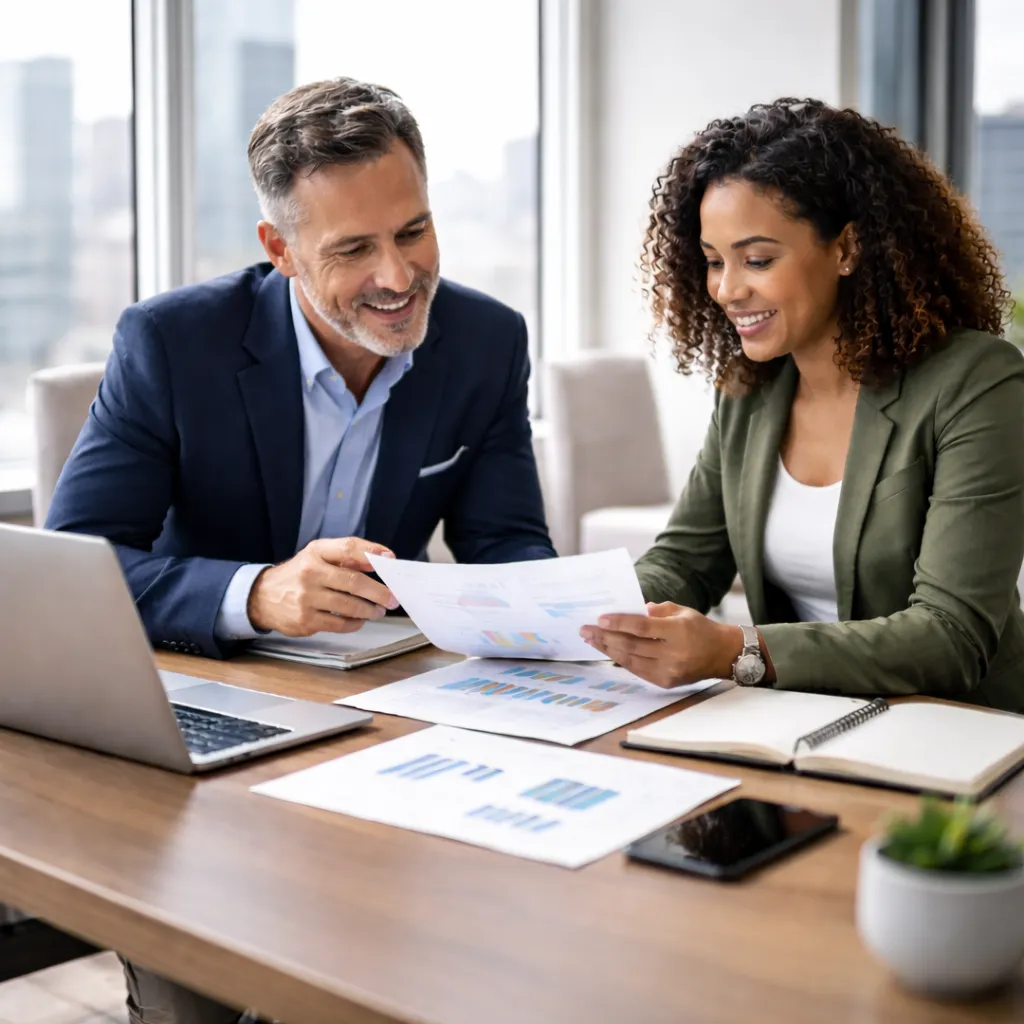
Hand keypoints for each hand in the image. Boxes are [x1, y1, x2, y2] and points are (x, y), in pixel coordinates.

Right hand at [248, 537, 398, 635]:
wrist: (262, 597)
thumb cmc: (299, 574)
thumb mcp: (317, 557)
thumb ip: (347, 557)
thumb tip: (380, 561)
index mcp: (315, 552)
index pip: (347, 547)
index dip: (372, 552)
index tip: (390, 560)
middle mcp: (310, 572)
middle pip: (353, 582)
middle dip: (379, 592)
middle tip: (393, 598)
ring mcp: (306, 598)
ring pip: (349, 606)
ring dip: (370, 610)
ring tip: (379, 611)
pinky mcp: (305, 620)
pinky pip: (339, 624)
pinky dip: (355, 623)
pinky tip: (360, 619)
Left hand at [579, 601, 743, 687]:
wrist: (722, 654)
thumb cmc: (699, 628)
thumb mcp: (681, 611)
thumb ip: (656, 610)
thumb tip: (632, 611)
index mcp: (678, 632)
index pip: (642, 628)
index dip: (619, 623)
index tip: (600, 618)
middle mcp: (673, 654)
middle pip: (632, 646)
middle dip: (605, 637)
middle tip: (586, 629)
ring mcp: (669, 671)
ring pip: (630, 660)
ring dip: (608, 649)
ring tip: (591, 640)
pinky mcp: (665, 682)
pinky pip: (637, 670)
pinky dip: (621, 660)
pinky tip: (608, 651)